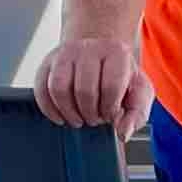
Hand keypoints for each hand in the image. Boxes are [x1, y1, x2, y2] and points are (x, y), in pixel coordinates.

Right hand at [35, 36, 149, 135]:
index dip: (109, 109)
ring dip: (68, 113)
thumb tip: (123, 133)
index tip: (110, 115)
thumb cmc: (121, 77)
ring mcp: (65, 53)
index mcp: (116, 52)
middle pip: (84, 90)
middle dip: (89, 114)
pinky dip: (49, 109)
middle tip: (94, 119)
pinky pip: (41, 89)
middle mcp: (89, 47)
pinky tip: (60, 118)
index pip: (110, 86)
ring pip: (59, 88)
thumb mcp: (139, 93)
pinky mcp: (48, 62)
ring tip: (78, 119)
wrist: (101, 55)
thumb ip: (137, 114)